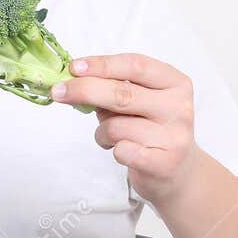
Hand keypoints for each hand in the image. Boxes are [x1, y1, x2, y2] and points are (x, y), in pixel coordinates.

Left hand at [51, 53, 197, 204]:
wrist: (179, 172)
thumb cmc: (151, 130)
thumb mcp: (140, 102)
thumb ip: (116, 87)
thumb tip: (74, 80)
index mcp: (175, 83)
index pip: (135, 65)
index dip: (101, 65)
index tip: (74, 68)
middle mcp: (179, 106)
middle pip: (122, 92)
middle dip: (84, 90)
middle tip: (59, 92)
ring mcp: (174, 135)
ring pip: (116, 126)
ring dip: (102, 131)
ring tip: (111, 137)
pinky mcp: (164, 162)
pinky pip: (121, 150)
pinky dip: (112, 149)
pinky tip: (123, 151)